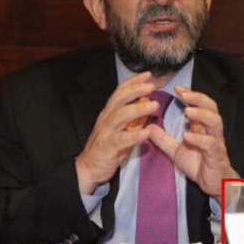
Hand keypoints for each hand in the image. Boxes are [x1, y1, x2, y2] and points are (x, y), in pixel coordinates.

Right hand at [75, 72, 158, 193]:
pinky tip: (147, 132)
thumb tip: (148, 102)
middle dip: (135, 90)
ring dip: (138, 109)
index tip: (148, 74)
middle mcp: (106, 118)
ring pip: (120, 115)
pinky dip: (134, 135)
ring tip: (155, 105)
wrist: (89, 168)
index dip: (133, 82)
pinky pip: (122, 139)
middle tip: (152, 86)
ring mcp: (106, 132)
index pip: (120, 92)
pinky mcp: (108, 147)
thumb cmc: (109, 147)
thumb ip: (135, 117)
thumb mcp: (124, 129)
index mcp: (110, 113)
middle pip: (119, 99)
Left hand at [147, 86, 238, 199]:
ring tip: (187, 111)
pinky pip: (210, 144)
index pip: (200, 104)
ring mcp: (216, 142)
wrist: (214, 184)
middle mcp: (211, 131)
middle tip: (183, 93)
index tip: (177, 87)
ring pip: (215, 122)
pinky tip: (187, 135)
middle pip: (211, 107)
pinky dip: (199, 138)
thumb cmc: (199, 165)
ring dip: (201, 114)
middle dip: (198, 98)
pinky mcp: (216, 155)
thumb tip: (149, 127)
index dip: (190, 94)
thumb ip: (163, 139)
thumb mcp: (176, 151)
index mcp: (202, 127)